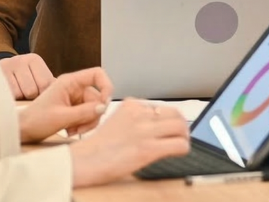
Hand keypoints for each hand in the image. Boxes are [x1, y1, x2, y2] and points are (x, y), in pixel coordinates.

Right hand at [0, 53, 53, 99]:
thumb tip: (63, 93)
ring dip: (19, 99)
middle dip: (30, 98)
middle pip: (32, 91)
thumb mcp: (36, 76)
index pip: (46, 84)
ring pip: (19, 95)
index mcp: (34, 59)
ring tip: (17, 93)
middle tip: (25, 94)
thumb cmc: (22, 78)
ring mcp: (5, 68)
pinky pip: (7, 96)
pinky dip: (9, 100)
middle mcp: (19, 60)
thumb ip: (49, 83)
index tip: (39, 93)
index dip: (44, 94)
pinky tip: (8, 95)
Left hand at [18, 67, 113, 143]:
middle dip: (94, 114)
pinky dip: (83, 125)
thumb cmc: (34, 120)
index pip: (97, 74)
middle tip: (83, 127)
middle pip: (98, 97)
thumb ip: (84, 112)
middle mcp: (74, 88)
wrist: (22, 131)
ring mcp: (74, 99)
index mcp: (70, 82)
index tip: (104, 103)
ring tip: (74, 130)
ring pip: (94, 108)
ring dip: (88, 122)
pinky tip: (71, 130)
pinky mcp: (74, 109)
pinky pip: (88, 115)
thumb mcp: (61, 117)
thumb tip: (104, 108)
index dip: (106, 86)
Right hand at [69, 98, 190, 187]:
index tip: (169, 126)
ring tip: (182, 142)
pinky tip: (179, 152)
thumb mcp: (116, 122)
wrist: (84, 161)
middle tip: (181, 134)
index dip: (168, 118)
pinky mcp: (149, 148)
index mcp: (131, 106)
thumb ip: (135, 119)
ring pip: (180, 127)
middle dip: (181, 124)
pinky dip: (183, 148)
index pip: (161, 107)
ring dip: (184, 136)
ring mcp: (145, 131)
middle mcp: (140, 115)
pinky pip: (179, 144)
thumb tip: (155, 125)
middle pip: (174, 113)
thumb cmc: (97, 147)